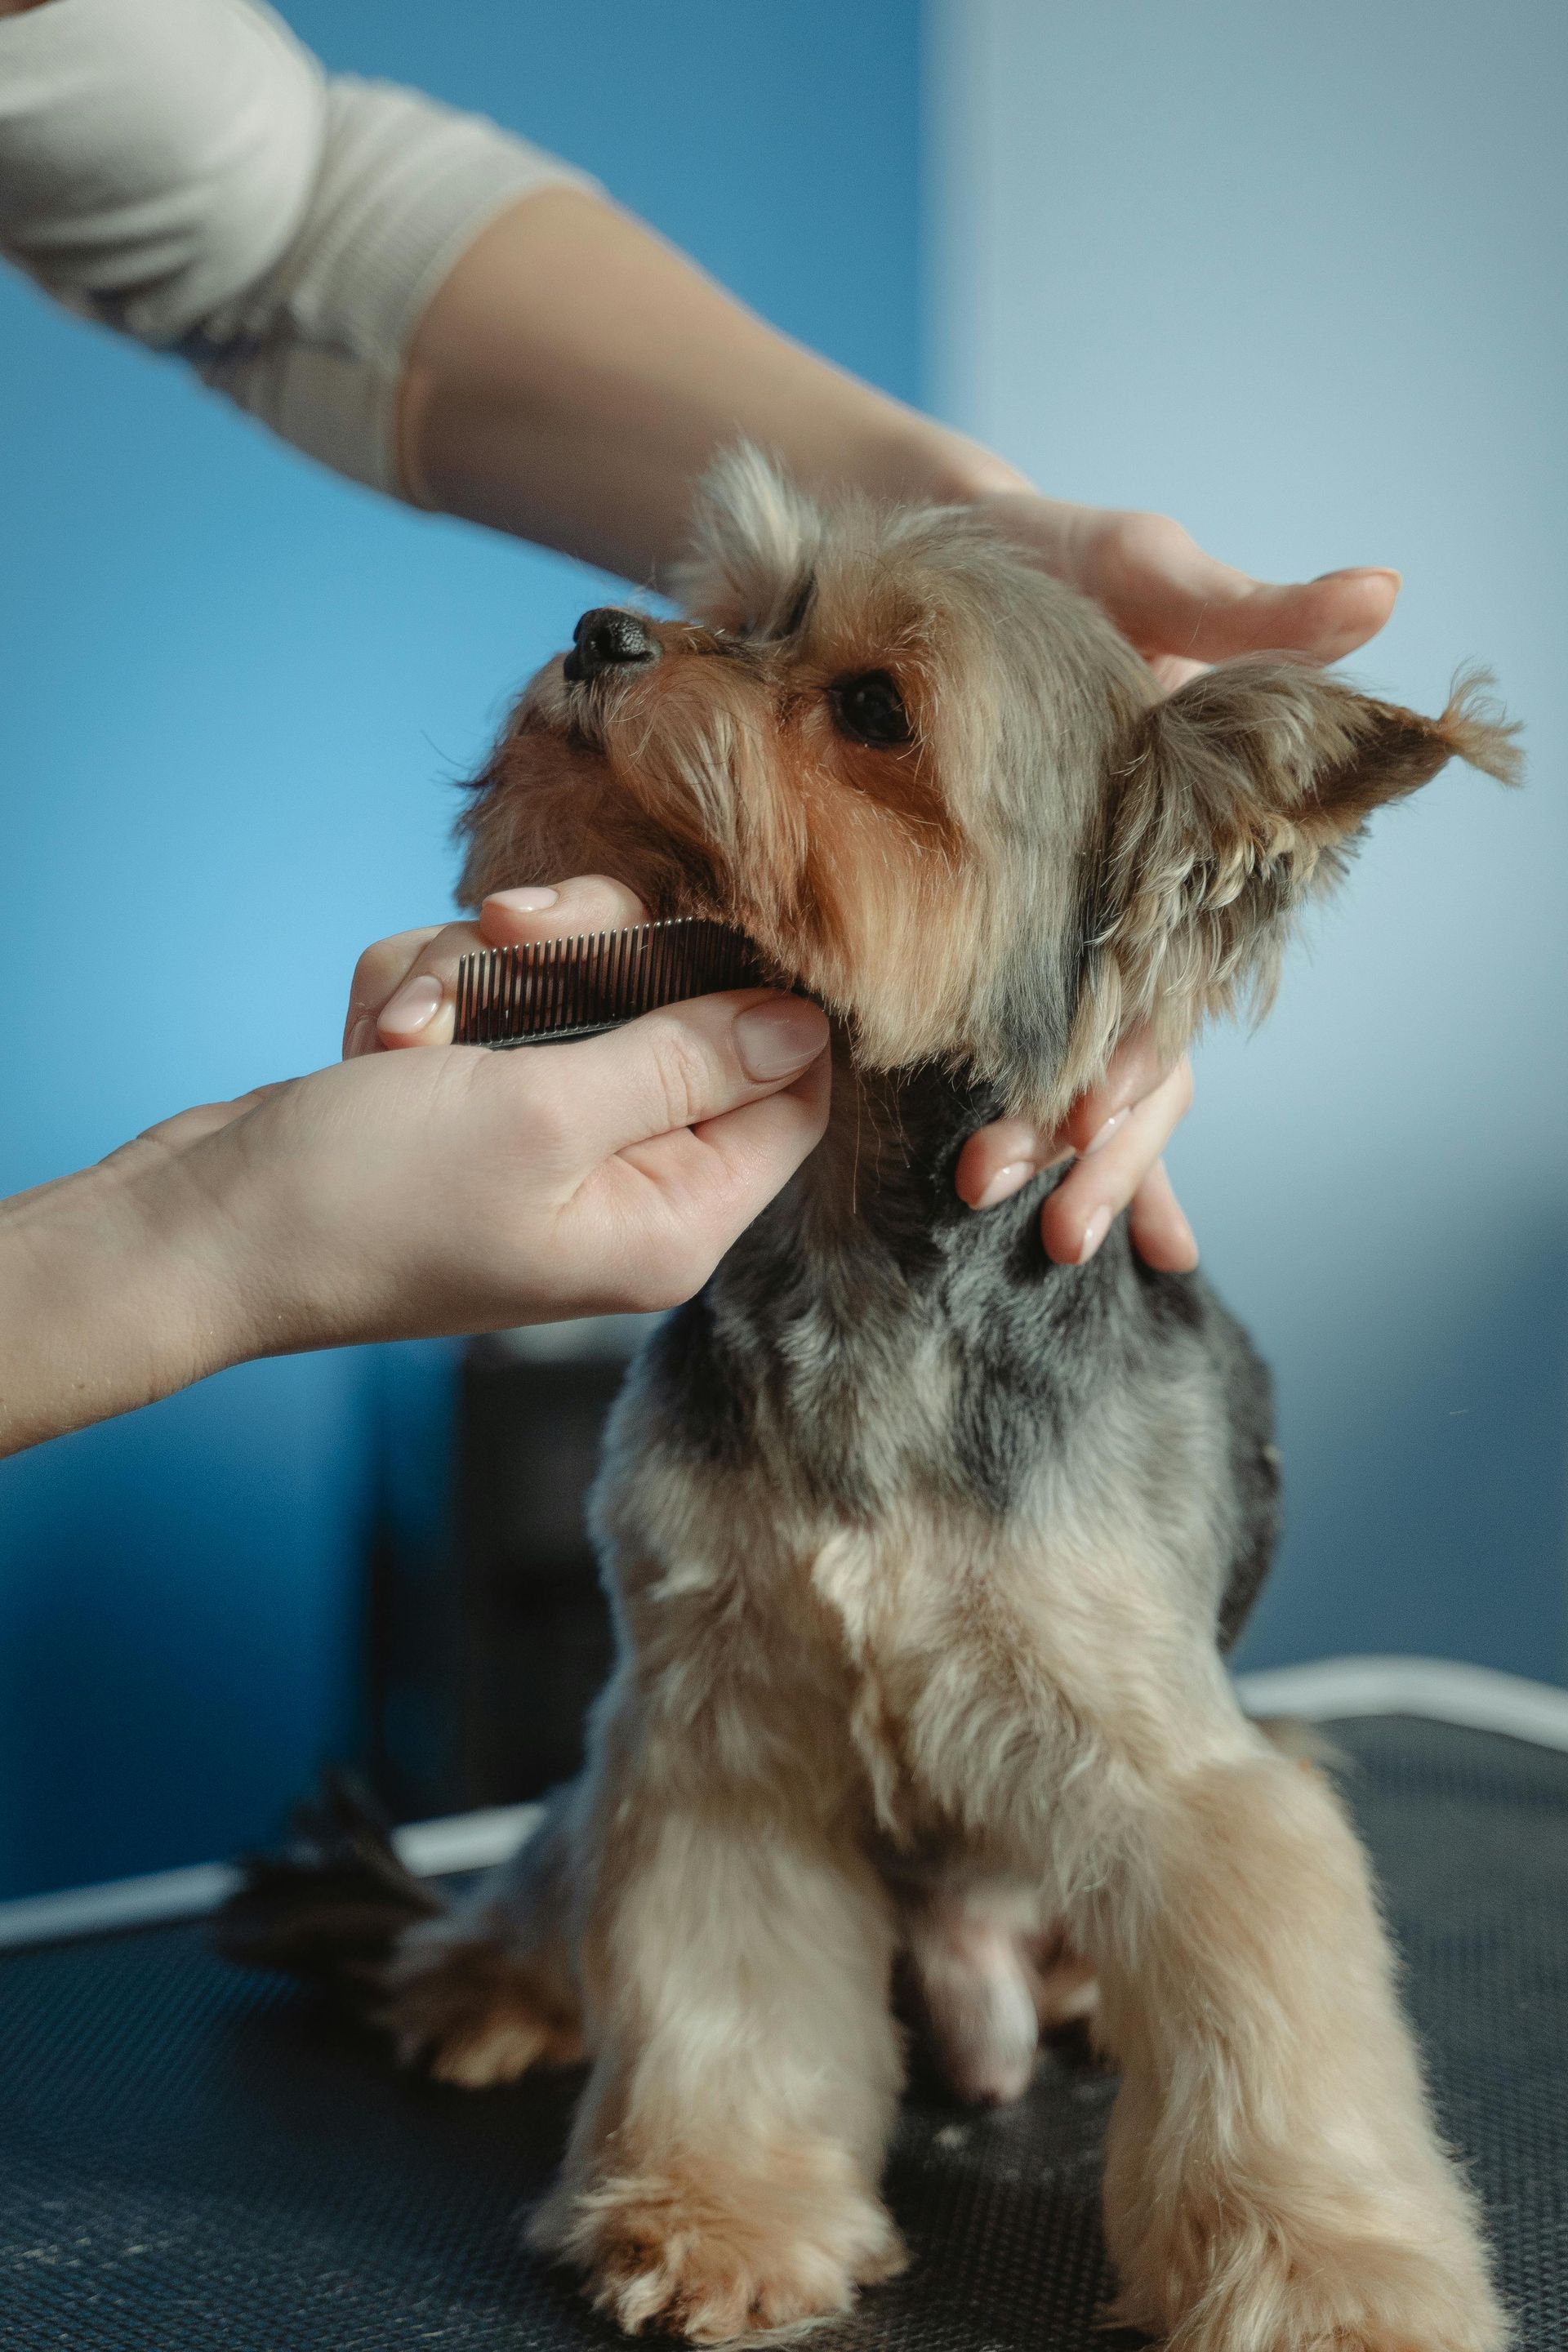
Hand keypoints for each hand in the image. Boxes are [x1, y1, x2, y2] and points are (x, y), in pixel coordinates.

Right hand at [0, 917, 827, 1454]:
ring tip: (403, 1030)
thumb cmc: (366, 1197)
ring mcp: (548, 1139)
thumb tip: (805, 1023)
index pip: (793, 1092)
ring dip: (477, 974)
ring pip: (569, 983)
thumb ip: (686, 1060)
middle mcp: (625, 1182)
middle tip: (507, 933)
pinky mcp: (476, 1101)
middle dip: (580, 954)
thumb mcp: (544, 1112)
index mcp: (674, 1217)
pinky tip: (373, 1043)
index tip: (702, 916)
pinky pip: (490, 998)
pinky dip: (426, 998)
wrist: (204, 1229)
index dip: (760, 994)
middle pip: (679, 1009)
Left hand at [947, 479, 1400, 1265]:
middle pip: (1137, 1056)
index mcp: (1185, 847)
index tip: (1085, 1126)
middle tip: (1042, 1218)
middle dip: (1095, 1144)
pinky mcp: (988, 917)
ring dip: (1054, 1149)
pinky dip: (1017, 1110)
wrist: (929, 544)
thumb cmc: (1053, 560)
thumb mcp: (1144, 571)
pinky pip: (1004, 1026)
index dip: (1142, 1065)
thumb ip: (1249, 611)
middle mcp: (1136, 901)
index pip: (1180, 984)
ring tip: (995, 1206)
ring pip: (1078, 1064)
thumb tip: (1378, 596)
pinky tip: (1006, 1196)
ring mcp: (1065, 918)